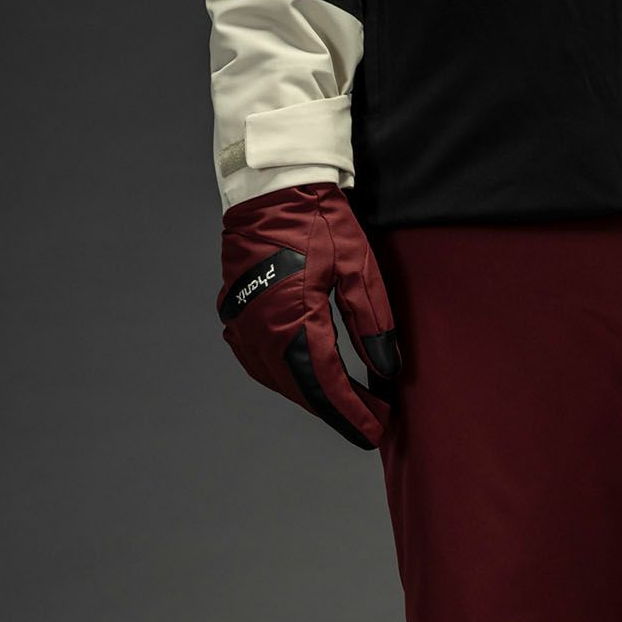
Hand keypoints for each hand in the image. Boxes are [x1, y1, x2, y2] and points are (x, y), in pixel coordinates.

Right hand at [217, 182, 400, 448]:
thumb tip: (387, 371)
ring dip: (312, 397)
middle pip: (302, 388)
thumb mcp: (358, 267)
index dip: (352, 412)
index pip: (327, 382)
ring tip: (347, 405)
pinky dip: (286, 379)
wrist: (270, 188)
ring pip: (279, 380)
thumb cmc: (318, 221)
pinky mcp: (234, 316)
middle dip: (338, 410)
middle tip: (371, 423)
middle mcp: (261, 328)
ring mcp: (241, 324)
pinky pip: (259, 363)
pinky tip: (307, 382)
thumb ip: (373, 323)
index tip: (375, 433)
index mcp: (294, 316)